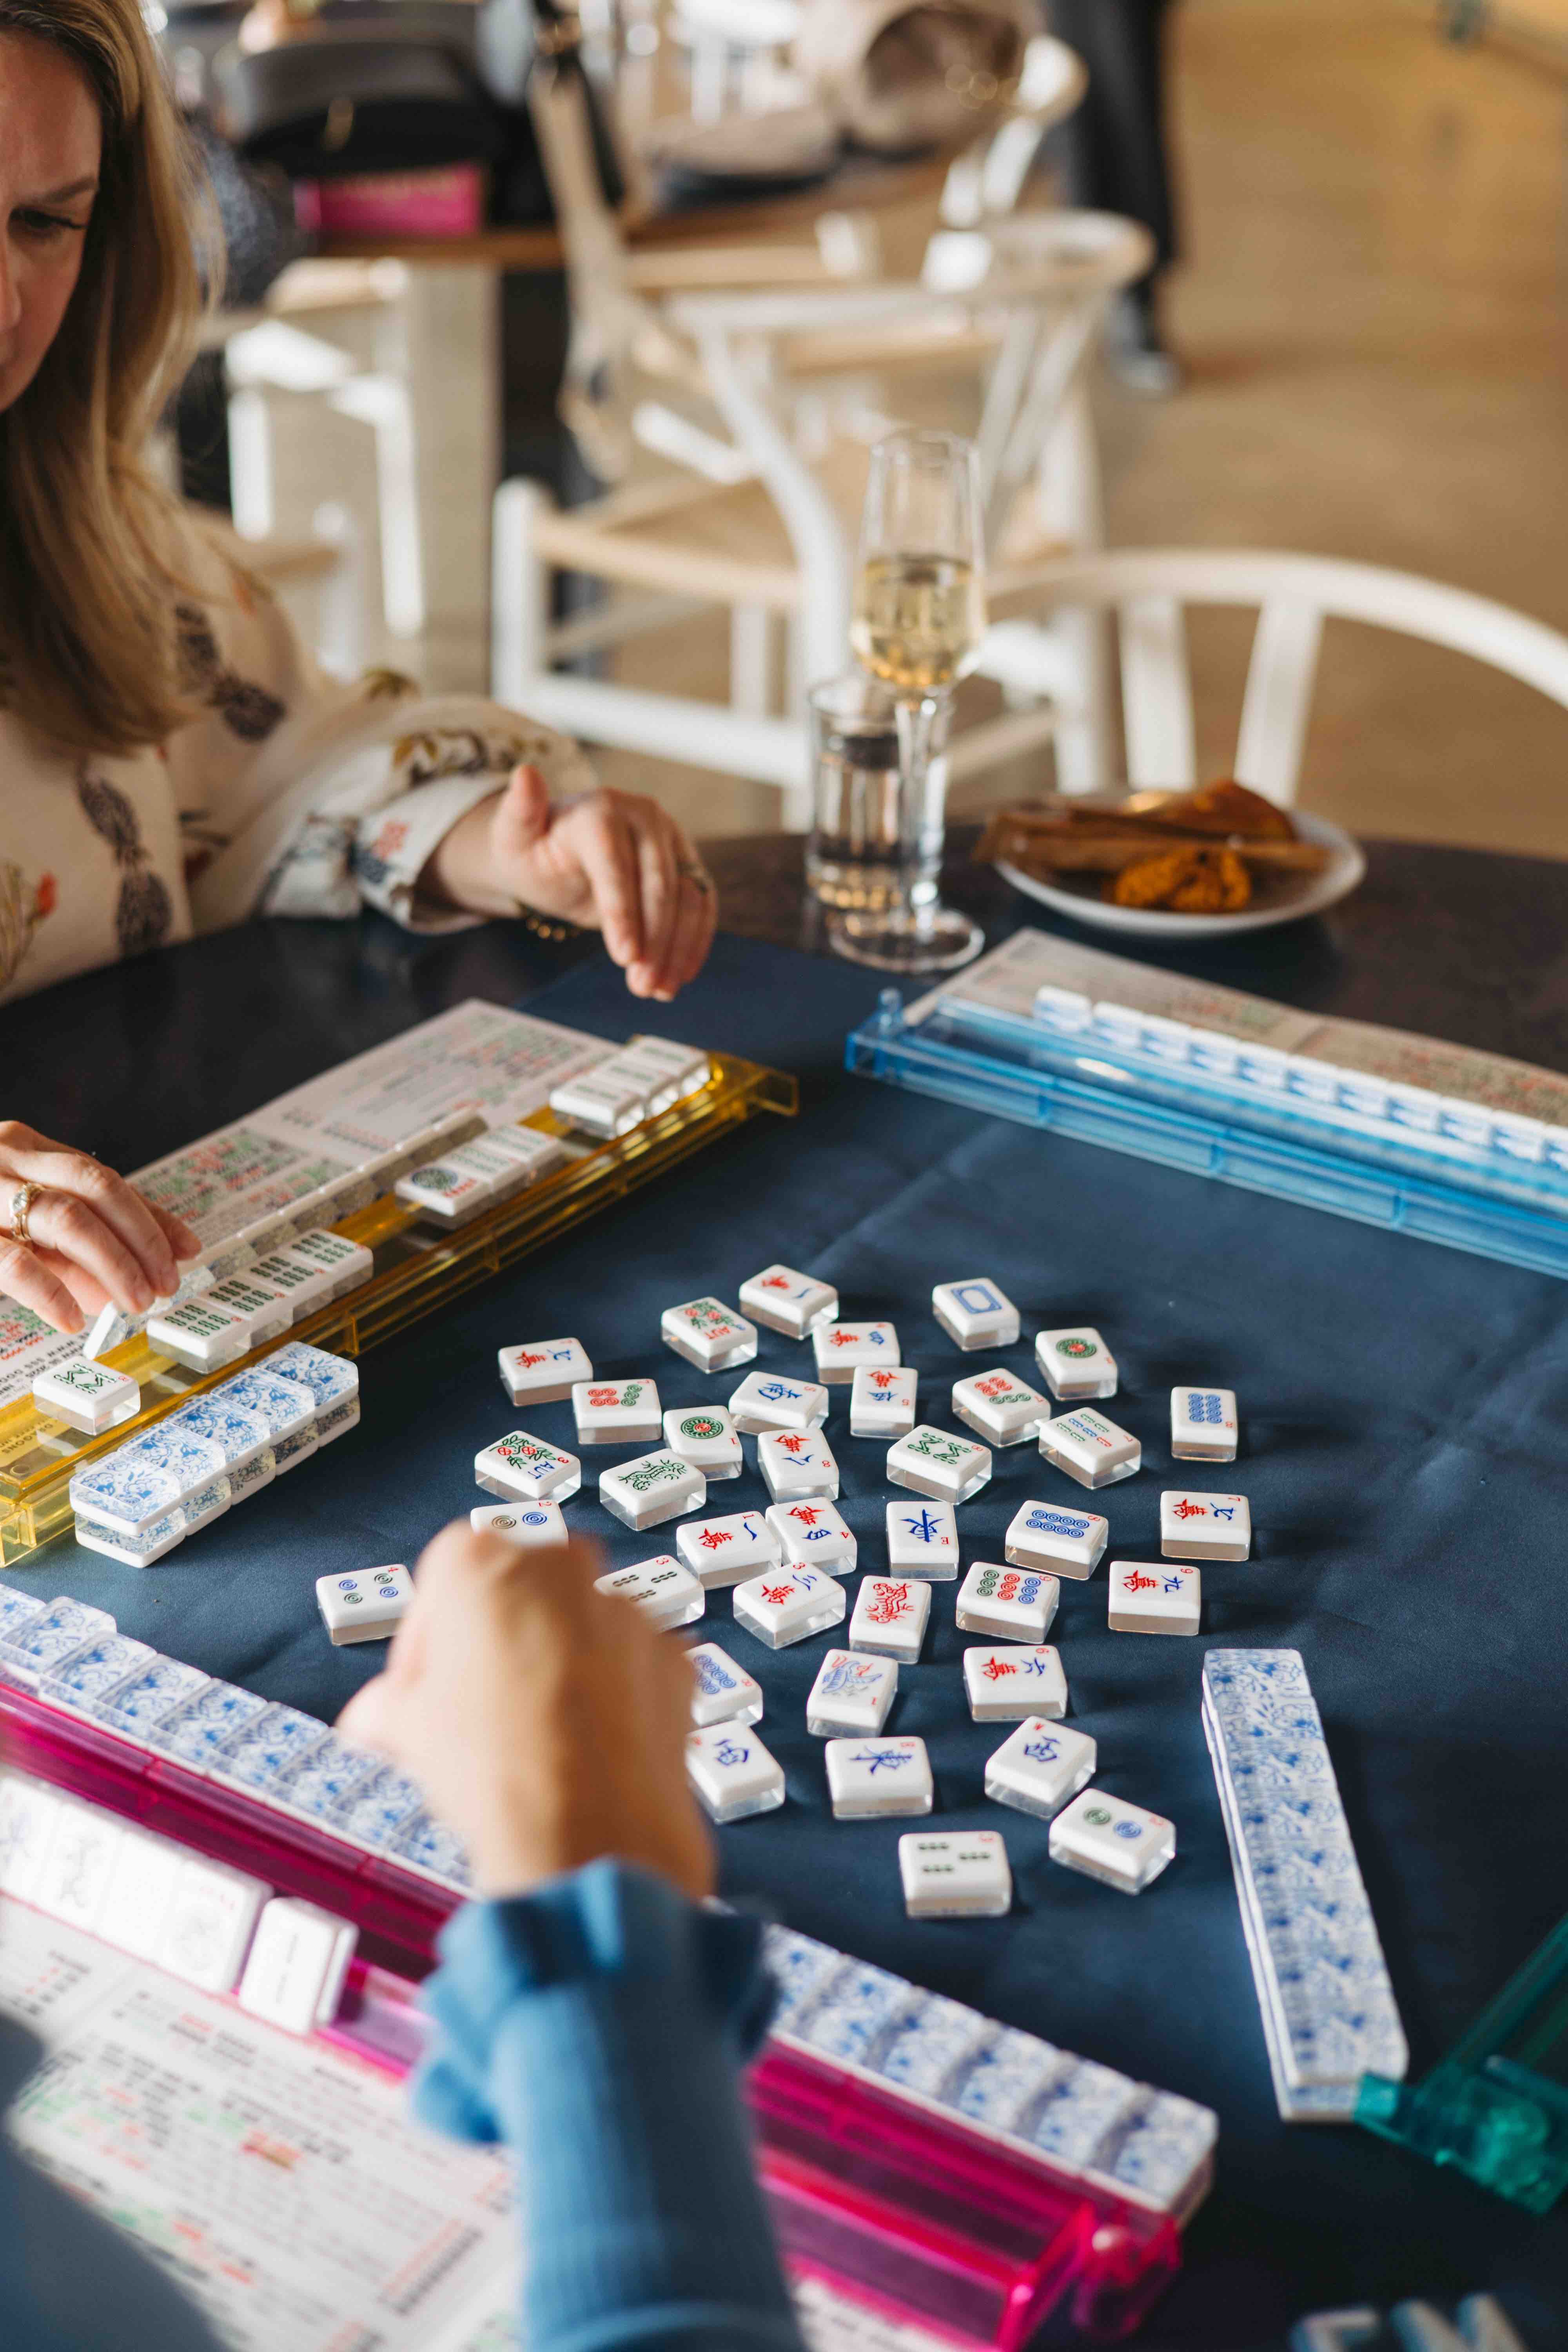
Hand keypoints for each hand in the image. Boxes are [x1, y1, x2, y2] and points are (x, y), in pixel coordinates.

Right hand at [0, 1124, 201, 1336]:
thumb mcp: (18, 1213)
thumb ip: (74, 1236)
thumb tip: (141, 1269)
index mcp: (24, 1148)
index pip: (105, 1178)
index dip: (151, 1217)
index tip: (187, 1251)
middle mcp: (4, 1156)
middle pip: (96, 1190)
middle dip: (141, 1239)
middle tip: (166, 1284)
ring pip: (66, 1220)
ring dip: (113, 1264)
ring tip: (136, 1303)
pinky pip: (14, 1261)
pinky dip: (51, 1291)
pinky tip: (72, 1317)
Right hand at [338, 1524, 714, 1903]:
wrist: (593, 1835)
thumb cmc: (498, 1771)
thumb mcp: (408, 1733)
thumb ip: (388, 1705)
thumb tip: (380, 1716)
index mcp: (480, 1564)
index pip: (440, 1580)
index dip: (425, 1642)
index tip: (419, 1688)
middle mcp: (560, 1568)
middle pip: (514, 1595)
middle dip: (494, 1645)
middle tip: (474, 1712)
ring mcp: (624, 1611)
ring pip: (576, 1627)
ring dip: (555, 1667)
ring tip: (533, 1740)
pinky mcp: (671, 1657)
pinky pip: (629, 1664)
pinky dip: (610, 1694)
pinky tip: (585, 1749)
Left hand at [424, 769, 717, 1001]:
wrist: (560, 853)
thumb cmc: (534, 849)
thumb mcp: (513, 835)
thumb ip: (518, 811)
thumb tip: (524, 773)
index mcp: (601, 809)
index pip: (616, 862)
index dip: (622, 912)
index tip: (623, 956)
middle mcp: (644, 817)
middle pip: (659, 884)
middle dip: (654, 940)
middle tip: (642, 985)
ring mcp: (671, 840)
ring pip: (689, 897)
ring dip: (678, 948)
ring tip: (658, 989)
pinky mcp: (687, 864)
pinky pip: (703, 904)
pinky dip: (695, 941)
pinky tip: (680, 974)